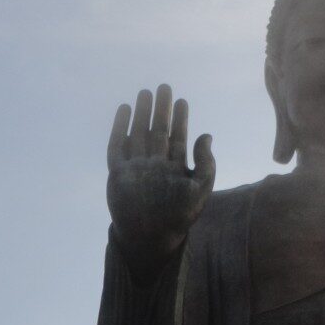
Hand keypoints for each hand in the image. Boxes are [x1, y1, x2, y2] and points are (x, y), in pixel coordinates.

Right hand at [107, 84, 214, 278]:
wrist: (151, 237)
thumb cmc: (178, 217)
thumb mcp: (200, 189)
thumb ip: (206, 163)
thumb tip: (207, 135)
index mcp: (174, 169)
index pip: (178, 138)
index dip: (181, 119)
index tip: (182, 101)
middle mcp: (155, 165)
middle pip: (158, 131)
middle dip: (161, 110)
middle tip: (164, 87)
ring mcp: (136, 167)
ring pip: (138, 134)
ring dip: (141, 114)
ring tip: (144, 93)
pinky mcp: (118, 172)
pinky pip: (117, 145)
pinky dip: (119, 127)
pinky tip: (124, 110)